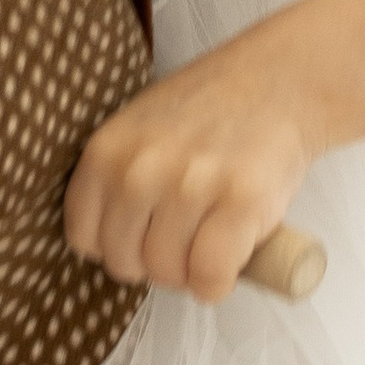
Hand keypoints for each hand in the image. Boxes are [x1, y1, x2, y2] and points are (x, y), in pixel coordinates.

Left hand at [65, 31, 321, 304]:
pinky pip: (210, 276)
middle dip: (155, 262)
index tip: (145, 235)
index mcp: (105, 151)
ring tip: (211, 240)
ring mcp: (190, 186)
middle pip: (125, 263)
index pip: (84, 238)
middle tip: (185, 239)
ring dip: (191, 272)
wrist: (280, 81)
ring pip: (169, 273)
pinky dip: (218, 283)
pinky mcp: (240, 203)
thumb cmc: (210, 111)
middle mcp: (139, 170)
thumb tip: (110, 246)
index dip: (117, 245)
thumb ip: (118, 178)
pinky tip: (230, 261)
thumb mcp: (139, 129)